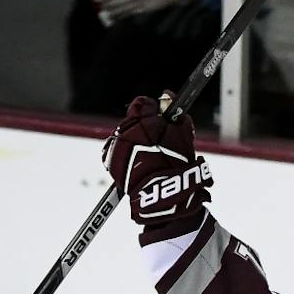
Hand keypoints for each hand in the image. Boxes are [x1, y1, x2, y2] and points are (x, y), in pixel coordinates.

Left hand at [97, 0, 185, 24]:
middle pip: (119, 2)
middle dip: (109, 4)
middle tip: (100, 6)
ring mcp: (139, 4)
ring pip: (124, 9)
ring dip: (114, 12)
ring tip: (106, 15)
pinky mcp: (143, 11)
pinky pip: (131, 14)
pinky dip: (123, 16)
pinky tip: (117, 18)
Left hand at [104, 94, 210, 232]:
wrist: (162, 198)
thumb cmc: (176, 168)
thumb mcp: (183, 136)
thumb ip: (176, 115)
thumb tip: (168, 95)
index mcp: (143, 124)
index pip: (143, 104)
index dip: (155, 110)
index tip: (163, 118)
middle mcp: (125, 132)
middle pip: (132, 119)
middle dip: (145, 126)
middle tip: (159, 141)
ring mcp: (115, 146)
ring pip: (125, 133)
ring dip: (135, 139)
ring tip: (149, 155)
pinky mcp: (110, 160)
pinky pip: (117, 147)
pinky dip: (126, 151)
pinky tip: (138, 161)